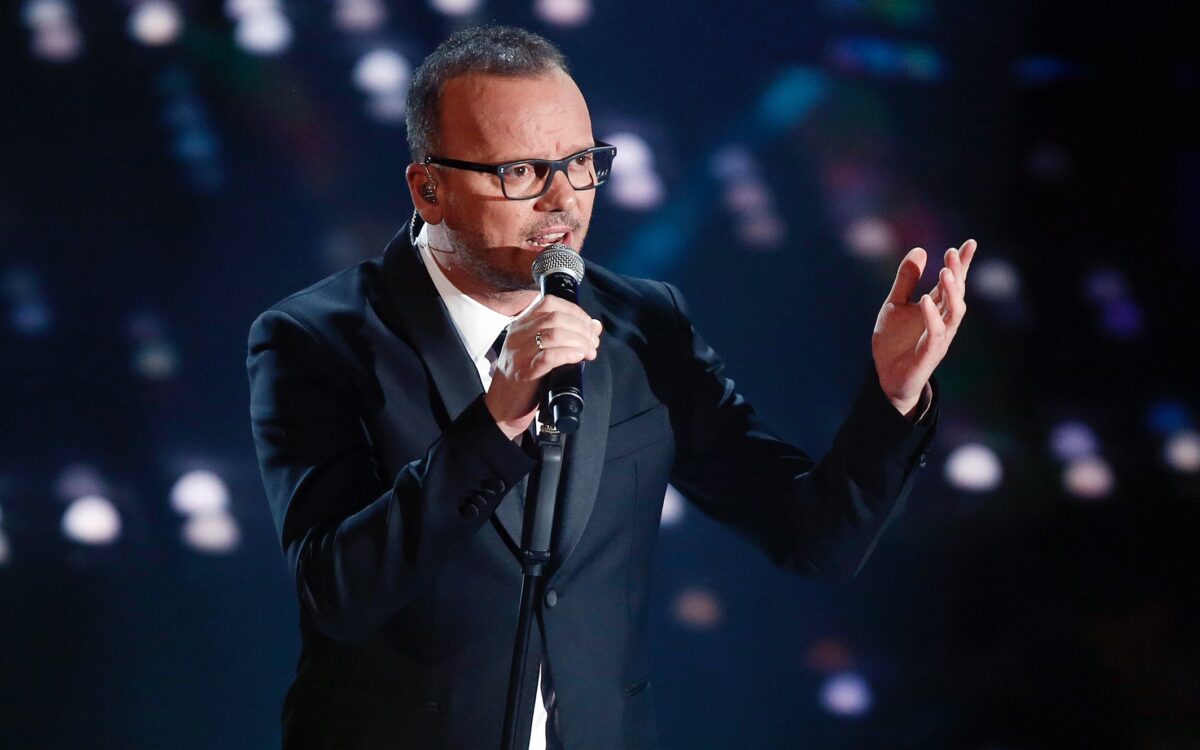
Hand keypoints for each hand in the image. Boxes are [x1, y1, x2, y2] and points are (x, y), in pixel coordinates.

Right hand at [485, 296, 602, 439]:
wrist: (502, 408)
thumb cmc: (525, 379)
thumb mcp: (543, 352)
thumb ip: (566, 337)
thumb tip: (594, 326)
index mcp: (521, 325)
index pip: (549, 303)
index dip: (575, 311)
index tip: (589, 326)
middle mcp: (518, 335)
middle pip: (555, 318)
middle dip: (581, 328)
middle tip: (593, 342)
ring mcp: (519, 354)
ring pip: (554, 334)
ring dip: (579, 341)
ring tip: (590, 351)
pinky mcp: (523, 373)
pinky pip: (548, 357)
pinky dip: (567, 354)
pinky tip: (579, 356)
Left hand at [872, 239, 975, 416]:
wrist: (887, 377)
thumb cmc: (894, 341)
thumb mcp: (894, 304)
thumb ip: (906, 280)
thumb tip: (920, 250)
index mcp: (936, 308)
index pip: (953, 282)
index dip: (962, 263)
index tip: (969, 243)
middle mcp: (944, 321)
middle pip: (957, 293)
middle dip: (957, 273)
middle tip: (953, 253)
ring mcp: (940, 337)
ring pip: (955, 312)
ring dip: (952, 292)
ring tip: (946, 271)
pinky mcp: (930, 353)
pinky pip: (936, 332)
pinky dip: (932, 315)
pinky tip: (925, 300)